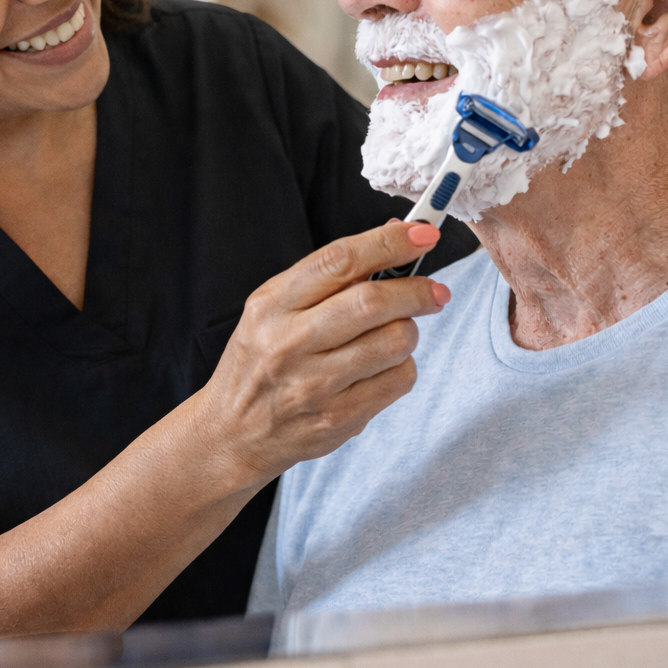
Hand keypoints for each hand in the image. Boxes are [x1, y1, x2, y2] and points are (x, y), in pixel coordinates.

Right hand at [192, 220, 450, 484]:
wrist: (233, 433)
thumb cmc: (261, 360)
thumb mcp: (273, 309)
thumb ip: (327, 277)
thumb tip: (393, 236)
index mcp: (272, 305)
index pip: (340, 261)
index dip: (389, 243)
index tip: (424, 234)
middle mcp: (289, 343)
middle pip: (373, 303)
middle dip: (416, 291)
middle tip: (434, 291)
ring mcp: (314, 385)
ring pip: (394, 343)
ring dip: (409, 332)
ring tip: (395, 333)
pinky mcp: (338, 419)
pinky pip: (397, 381)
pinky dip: (403, 367)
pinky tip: (383, 367)